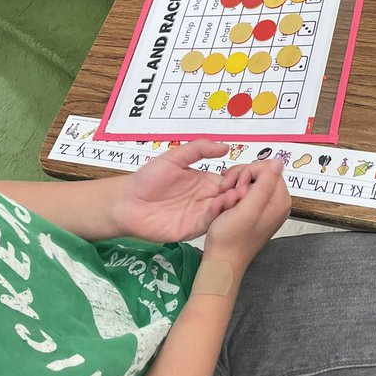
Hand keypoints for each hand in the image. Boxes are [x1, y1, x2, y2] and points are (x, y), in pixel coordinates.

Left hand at [112, 140, 240, 243]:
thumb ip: (199, 149)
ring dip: (229, 205)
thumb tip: (225, 146)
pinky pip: (206, 224)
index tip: (248, 175)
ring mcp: (199, 216)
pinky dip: (214, 216)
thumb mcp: (175, 157)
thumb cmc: (149, 178)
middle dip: (240, 194)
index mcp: (205, 183)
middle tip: (246, 188)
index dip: (240, 179)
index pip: (230, 182)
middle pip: (230, 198)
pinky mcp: (191, 229)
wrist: (127, 201)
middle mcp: (206, 200)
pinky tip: (217, 207)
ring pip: (221, 212)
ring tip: (235, 197)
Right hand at [203, 159, 289, 275]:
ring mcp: (265, 206)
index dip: (248, 172)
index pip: (268, 168)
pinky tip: (225, 205)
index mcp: (280, 201)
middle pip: (259, 172)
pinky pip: (243, 191)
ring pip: (249, 180)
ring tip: (226, 202)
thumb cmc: (232, 238)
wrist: (222, 260)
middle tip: (228, 194)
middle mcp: (276, 202)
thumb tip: (278, 161)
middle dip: (239, 178)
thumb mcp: (248, 208)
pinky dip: (232, 194)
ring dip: (233, 186)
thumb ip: (265, 183)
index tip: (236, 187)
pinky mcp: (254, 210)